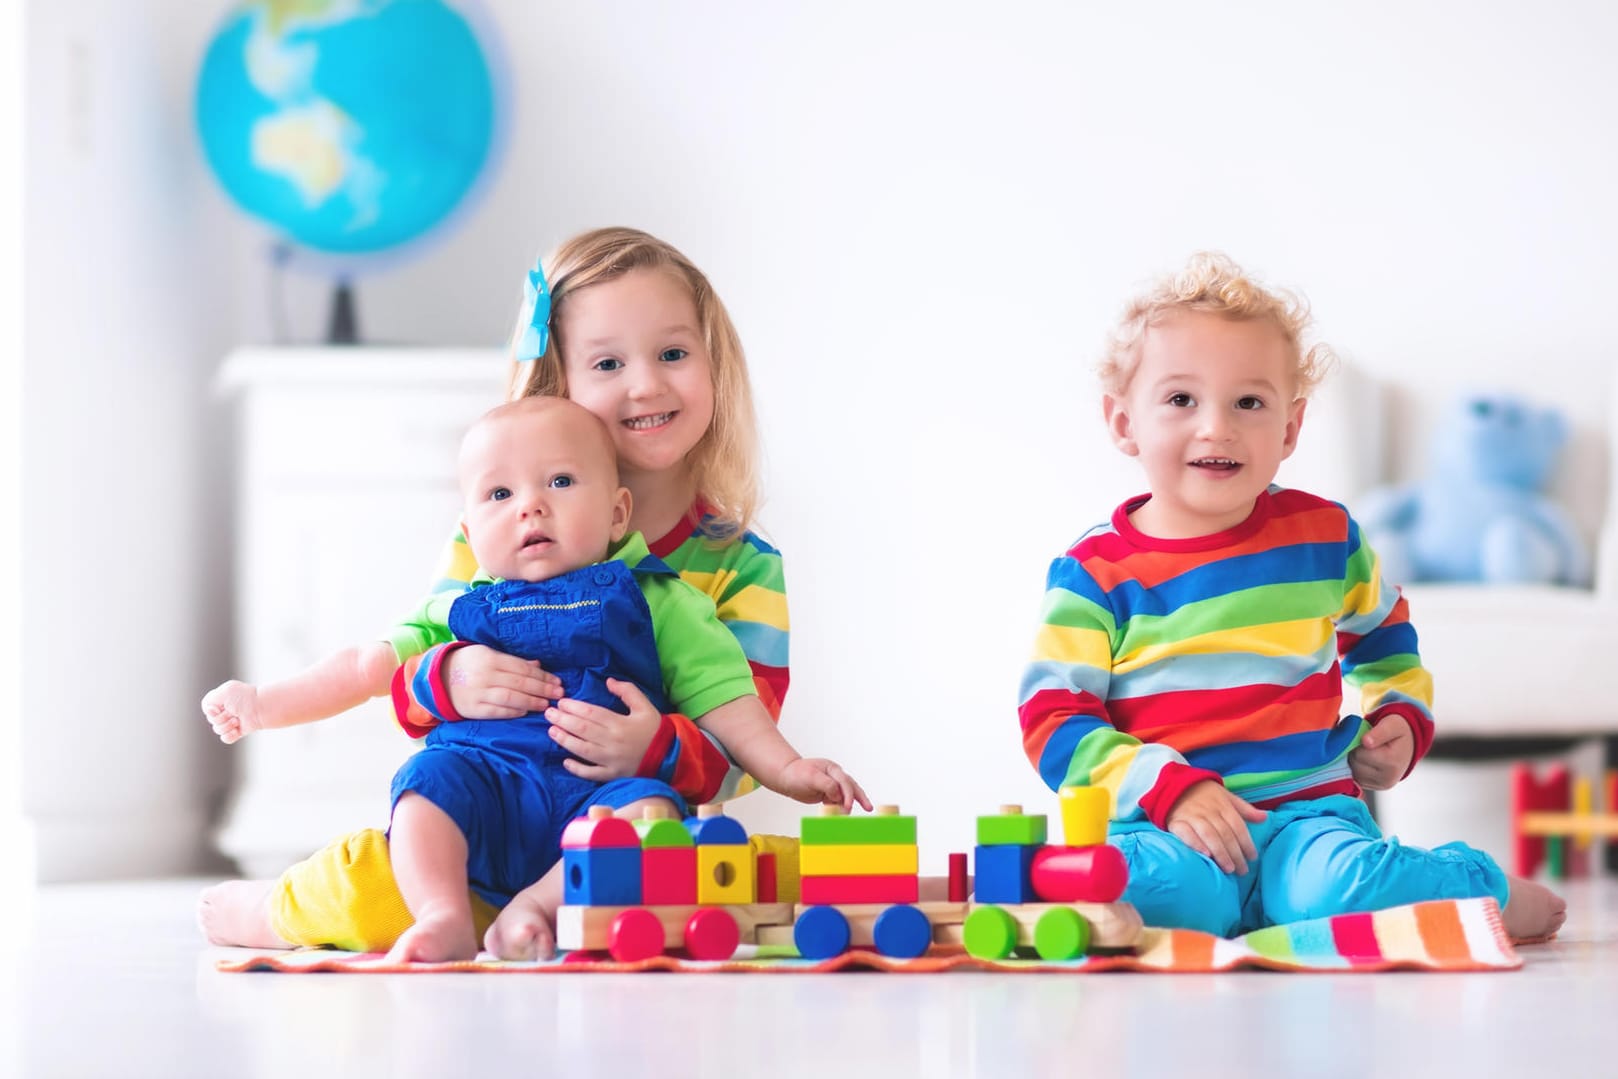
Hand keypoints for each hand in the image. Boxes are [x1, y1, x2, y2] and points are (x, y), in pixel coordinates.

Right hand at [201, 680, 264, 743]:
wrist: (261, 708)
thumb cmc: (244, 698)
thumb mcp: (225, 692)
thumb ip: (210, 699)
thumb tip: (208, 711)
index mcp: (220, 700)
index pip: (207, 708)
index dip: (211, 710)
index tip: (218, 708)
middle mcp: (224, 710)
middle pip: (211, 720)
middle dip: (221, 718)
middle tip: (234, 712)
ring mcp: (230, 721)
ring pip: (217, 730)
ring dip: (227, 726)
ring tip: (237, 720)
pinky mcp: (236, 731)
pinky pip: (225, 738)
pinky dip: (230, 735)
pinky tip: (237, 731)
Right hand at [442, 645, 561, 719]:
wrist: (438, 677)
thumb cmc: (470, 664)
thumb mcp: (489, 654)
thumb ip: (513, 661)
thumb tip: (538, 664)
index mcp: (490, 658)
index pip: (522, 668)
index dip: (542, 675)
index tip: (557, 681)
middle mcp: (484, 675)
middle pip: (519, 683)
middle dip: (542, 689)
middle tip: (558, 693)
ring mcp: (478, 692)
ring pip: (510, 698)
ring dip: (531, 702)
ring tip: (545, 704)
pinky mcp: (472, 709)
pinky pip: (496, 711)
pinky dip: (512, 712)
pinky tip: (526, 712)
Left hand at [547, 679, 662, 780]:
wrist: (669, 756)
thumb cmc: (654, 729)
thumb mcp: (645, 705)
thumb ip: (627, 691)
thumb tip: (608, 681)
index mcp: (620, 724)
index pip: (591, 713)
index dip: (573, 707)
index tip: (561, 702)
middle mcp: (612, 742)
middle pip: (582, 730)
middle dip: (563, 721)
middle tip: (548, 713)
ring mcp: (611, 760)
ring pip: (582, 750)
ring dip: (564, 740)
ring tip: (551, 731)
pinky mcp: (612, 774)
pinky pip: (591, 773)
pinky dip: (577, 768)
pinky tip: (565, 761)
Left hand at [774, 758, 872, 813]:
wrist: (786, 777)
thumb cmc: (797, 773)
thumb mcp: (810, 776)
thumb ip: (826, 784)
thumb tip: (838, 794)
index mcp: (832, 769)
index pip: (844, 782)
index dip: (847, 794)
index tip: (847, 806)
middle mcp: (835, 776)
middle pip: (852, 787)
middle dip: (861, 798)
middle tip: (869, 808)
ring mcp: (832, 785)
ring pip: (845, 796)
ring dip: (848, 806)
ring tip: (847, 817)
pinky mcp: (828, 794)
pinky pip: (837, 802)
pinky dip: (839, 809)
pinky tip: (840, 816)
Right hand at [1165, 780, 1266, 874]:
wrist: (1175, 784)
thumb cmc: (1205, 794)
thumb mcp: (1226, 796)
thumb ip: (1245, 809)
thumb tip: (1264, 818)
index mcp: (1223, 805)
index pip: (1238, 826)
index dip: (1246, 842)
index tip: (1252, 857)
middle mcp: (1208, 811)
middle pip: (1225, 834)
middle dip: (1235, 853)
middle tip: (1242, 870)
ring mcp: (1192, 816)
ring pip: (1209, 835)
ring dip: (1220, 853)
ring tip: (1228, 868)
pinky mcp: (1176, 822)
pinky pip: (1186, 834)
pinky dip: (1196, 844)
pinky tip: (1205, 855)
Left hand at [1349, 714, 1413, 790]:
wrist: (1409, 745)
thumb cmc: (1399, 732)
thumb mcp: (1393, 724)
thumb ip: (1380, 732)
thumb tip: (1365, 741)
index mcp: (1391, 763)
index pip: (1359, 754)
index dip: (1357, 742)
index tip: (1365, 735)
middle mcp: (1387, 779)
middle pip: (1355, 764)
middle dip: (1355, 751)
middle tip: (1365, 743)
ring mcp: (1380, 786)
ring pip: (1352, 772)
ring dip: (1353, 760)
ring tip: (1367, 750)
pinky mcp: (1374, 787)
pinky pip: (1354, 778)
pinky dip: (1355, 768)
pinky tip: (1365, 760)